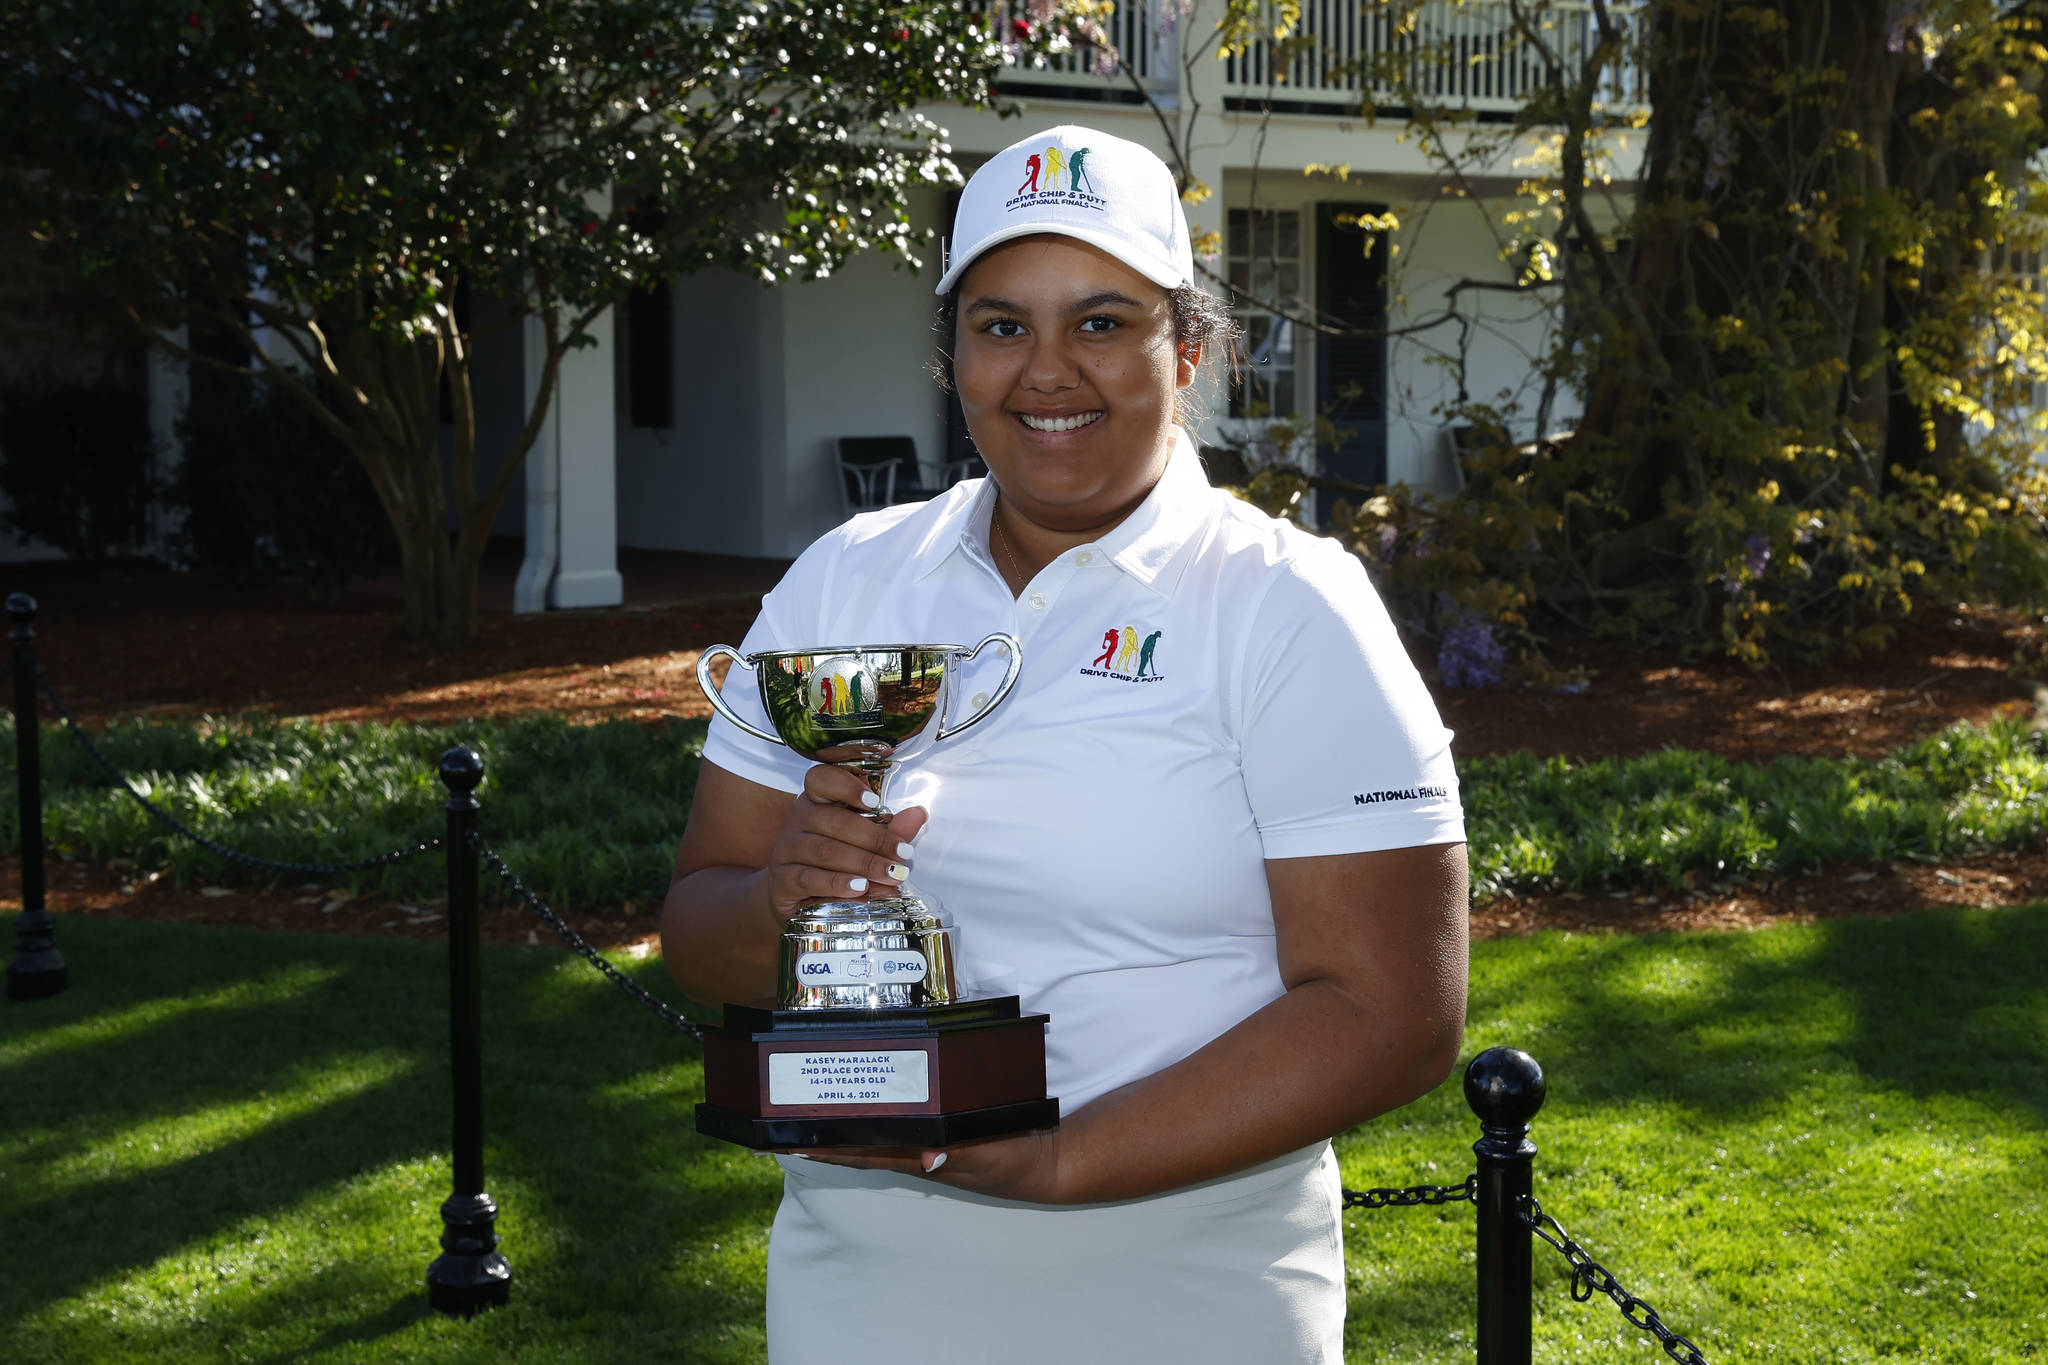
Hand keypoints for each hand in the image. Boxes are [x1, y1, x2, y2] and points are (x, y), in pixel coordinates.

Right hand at [763, 764, 926, 917]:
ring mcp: (787, 849)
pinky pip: (809, 879)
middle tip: (903, 855)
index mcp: (817, 800)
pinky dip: (837, 883)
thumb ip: (890, 829)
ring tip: (890, 875)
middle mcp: (798, 819)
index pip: (821, 779)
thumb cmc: (834, 863)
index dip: (846, 786)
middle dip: (874, 839)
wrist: (796, 897)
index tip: (875, 801)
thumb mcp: (863, 843)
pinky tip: (860, 888)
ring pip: (825, 851)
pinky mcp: (782, 879)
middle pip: (834, 821)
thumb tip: (918, 815)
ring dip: (863, 864)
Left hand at [793, 1125, 1065, 1203]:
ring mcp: (927, 1143)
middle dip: (822, 1134)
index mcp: (919, 1157)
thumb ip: (961, 1153)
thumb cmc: (1015, 1160)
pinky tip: (868, 1105)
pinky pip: (899, 1123)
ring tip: (811, 1111)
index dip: (825, 1147)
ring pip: (874, 1132)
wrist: (1045, 1163)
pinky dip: (876, 1116)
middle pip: (858, 1142)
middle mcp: (915, 1151)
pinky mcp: (942, 1131)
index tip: (787, 1140)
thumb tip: (926, 1156)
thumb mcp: (990, 1155)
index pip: (861, 1151)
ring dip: (844, 1124)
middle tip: (783, 1121)